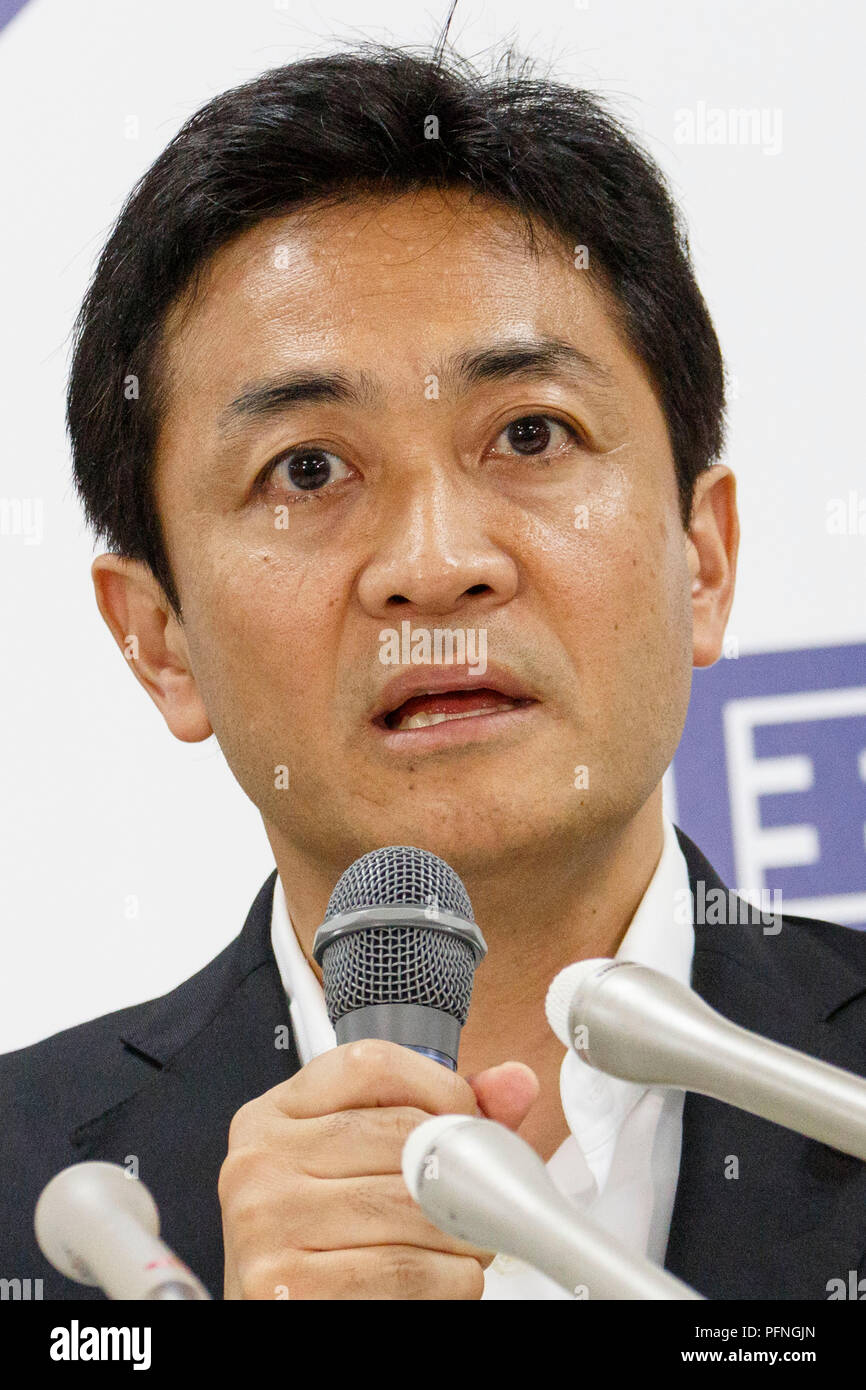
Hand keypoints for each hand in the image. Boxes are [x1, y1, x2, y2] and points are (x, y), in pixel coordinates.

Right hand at [218, 1040, 538, 1299]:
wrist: (285, 1313)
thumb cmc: (329, 1238)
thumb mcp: (367, 1162)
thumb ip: (440, 1116)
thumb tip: (516, 1082)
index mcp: (275, 1114)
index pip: (371, 1064)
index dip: (440, 1088)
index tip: (467, 1122)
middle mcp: (259, 1160)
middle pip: (400, 1135)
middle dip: (462, 1171)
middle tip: (483, 1198)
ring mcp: (264, 1223)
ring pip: (410, 1206)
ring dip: (464, 1231)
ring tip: (469, 1242)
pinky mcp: (283, 1286)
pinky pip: (401, 1270)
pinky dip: (448, 1279)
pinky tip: (449, 1278)